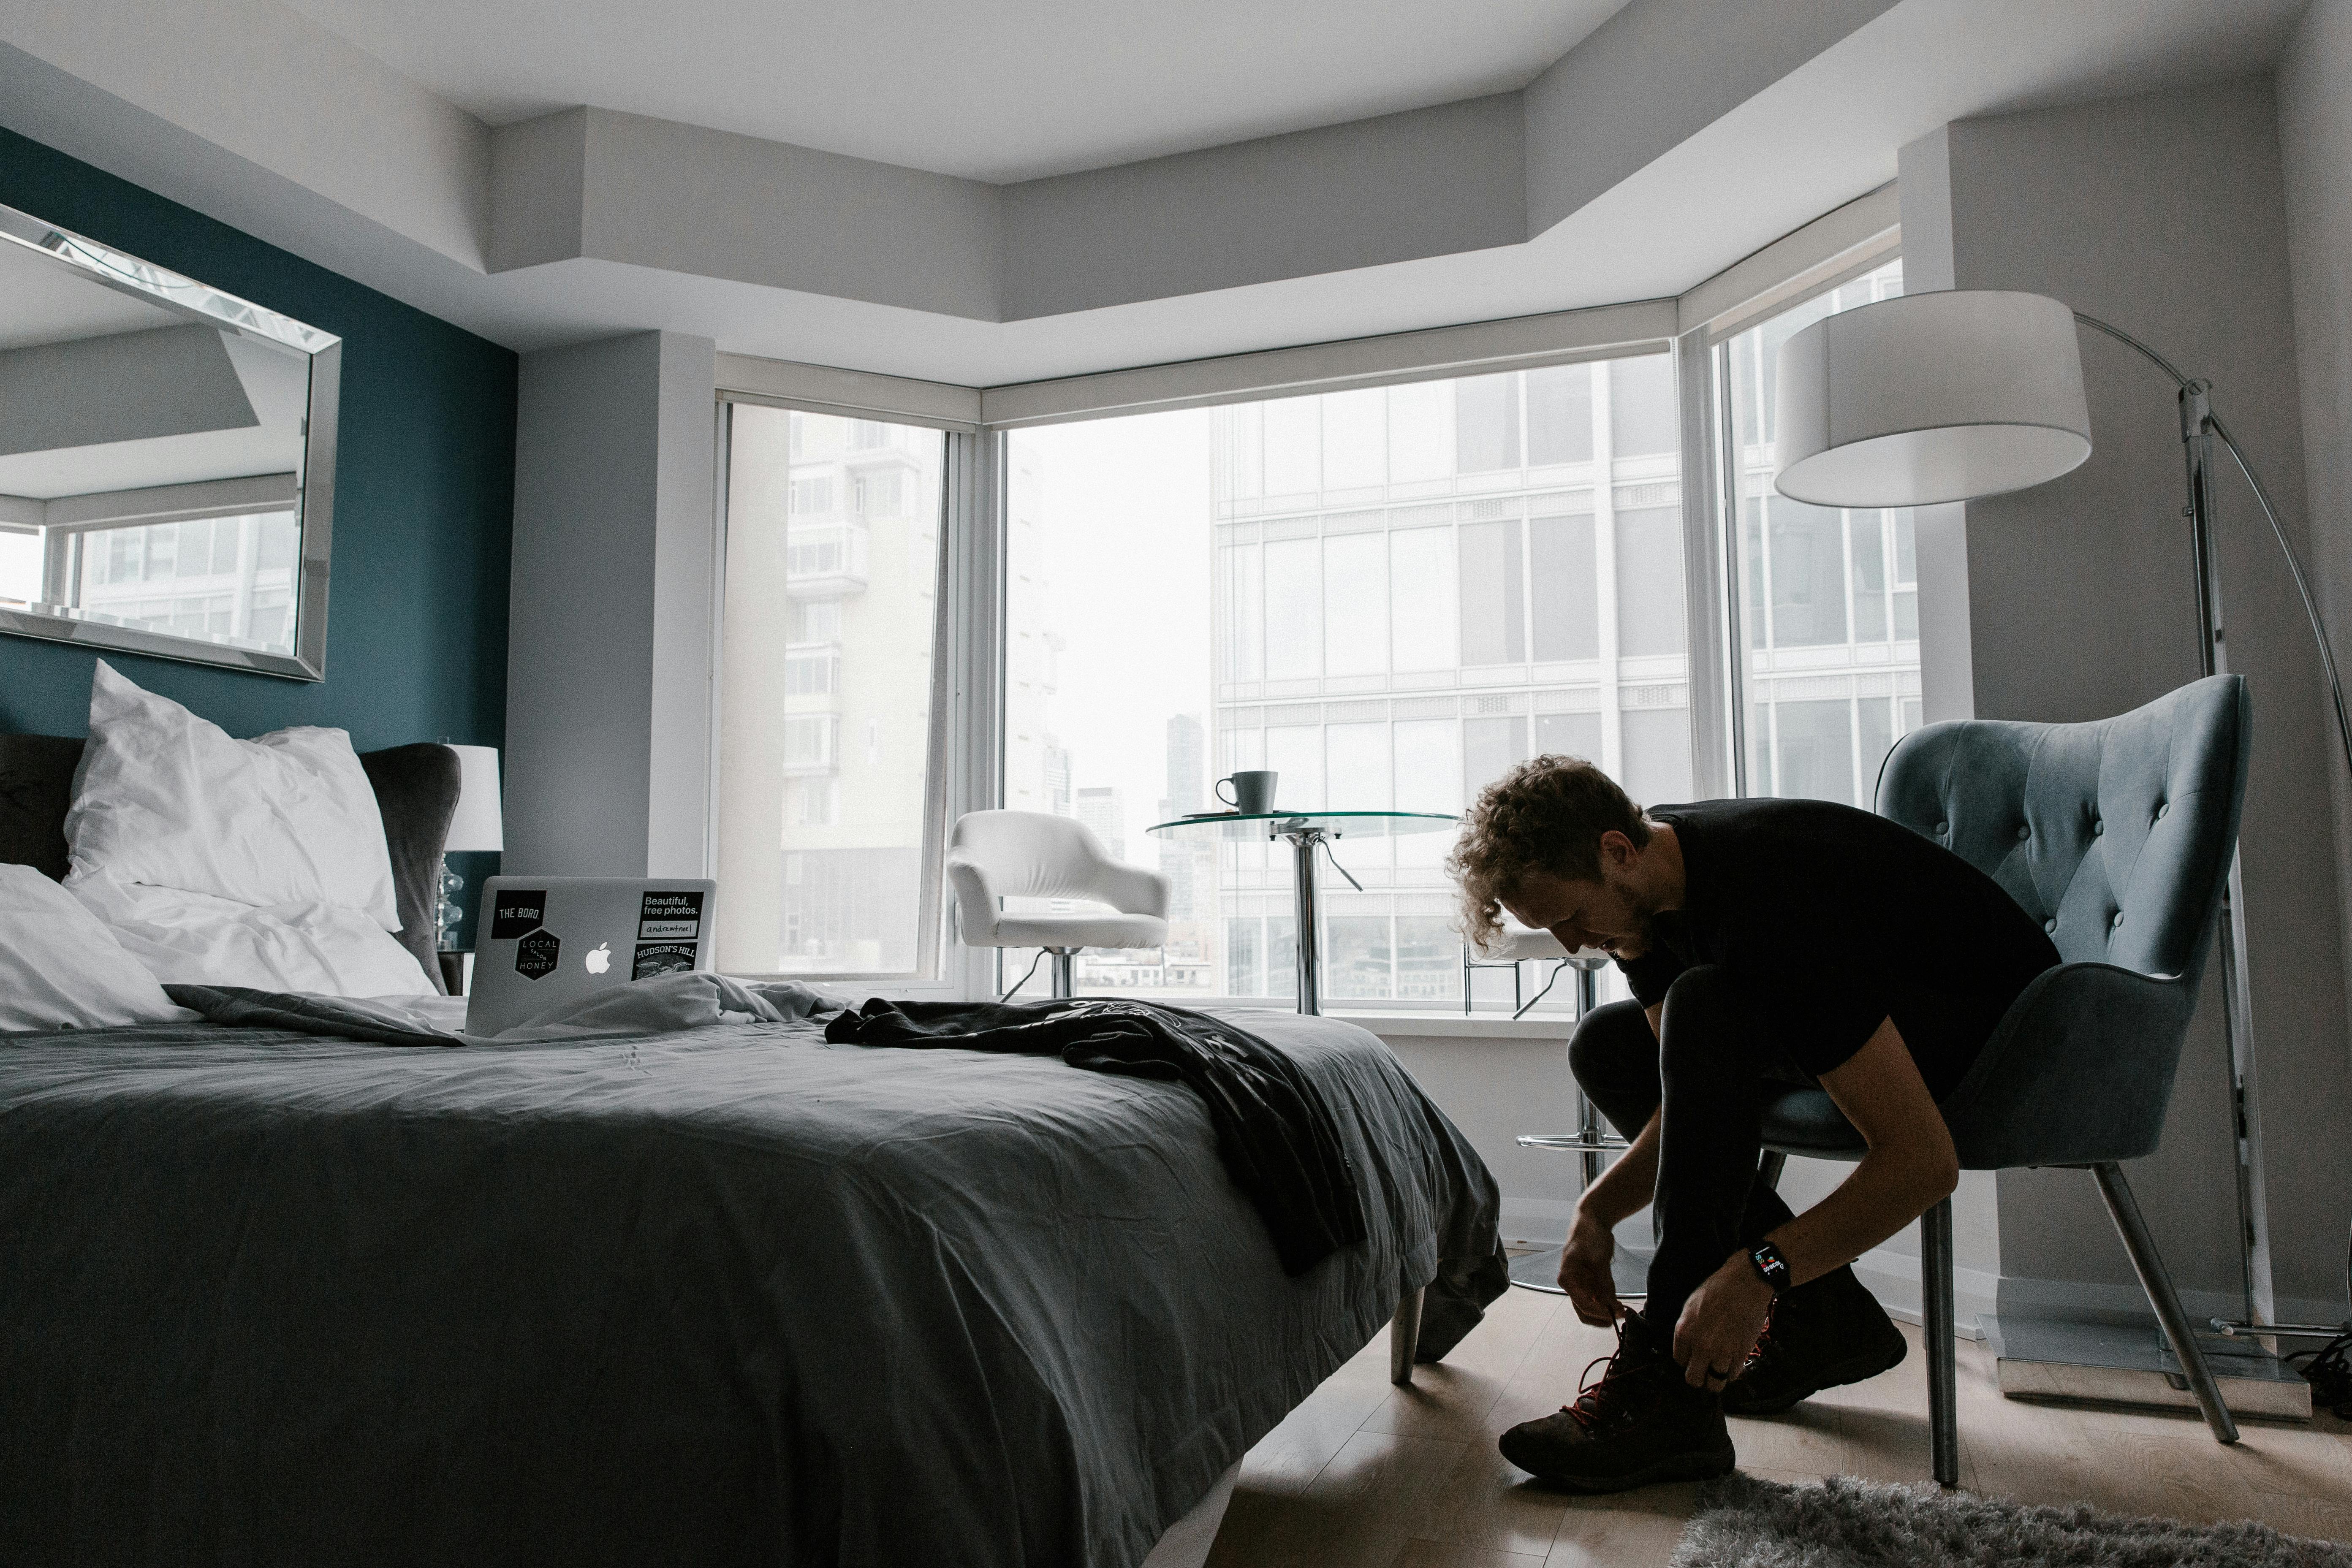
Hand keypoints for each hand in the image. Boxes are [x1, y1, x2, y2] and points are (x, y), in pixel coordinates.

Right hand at [1557, 1211, 1622, 1327]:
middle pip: (1585, 1312)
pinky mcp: (1592, 1282)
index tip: (1618, 1313)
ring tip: (1624, 1311)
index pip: (1583, 1305)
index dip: (1601, 1312)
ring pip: (1592, 1308)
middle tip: (1621, 1316)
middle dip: (1602, 1317)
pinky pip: (1600, 1299)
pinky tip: (1621, 1304)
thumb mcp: (1598, 1259)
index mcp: (1567, 1279)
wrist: (1592, 1220)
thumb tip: (1611, 1305)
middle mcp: (1572, 1285)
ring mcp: (1582, 1284)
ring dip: (1607, 1313)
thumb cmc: (1589, 1236)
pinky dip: (1609, 1304)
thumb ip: (1603, 1283)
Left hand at [1672, 1252, 1774, 1390]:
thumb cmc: (1718, 1289)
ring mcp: (1721, 1352)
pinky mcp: (1741, 1354)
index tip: (1692, 1357)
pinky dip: (1731, 1372)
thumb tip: (1686, 1345)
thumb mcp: (1690, 1305)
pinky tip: (1731, 1363)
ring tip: (1717, 1370)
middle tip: (1703, 1370)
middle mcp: (1700, 1346)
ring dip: (1715, 1378)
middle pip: (1694, 1379)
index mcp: (1684, 1332)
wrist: (1745, 1284)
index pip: (1679, 1360)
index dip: (1686, 1360)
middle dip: (1697, 1377)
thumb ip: (1686, 1329)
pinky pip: (1732, 1375)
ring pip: (1715, 1383)